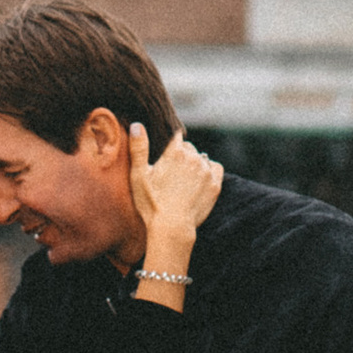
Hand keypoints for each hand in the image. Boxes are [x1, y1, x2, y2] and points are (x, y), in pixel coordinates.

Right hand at [129, 124, 222, 265]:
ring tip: (183, 180)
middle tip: (171, 172)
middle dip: (181, 155)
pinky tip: (199, 180)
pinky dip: (209, 170)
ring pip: (201, 158)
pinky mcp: (215, 184)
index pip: (176, 135)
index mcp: (175, 152)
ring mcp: (206, 171)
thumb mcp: (139, 175)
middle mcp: (194, 157)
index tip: (166, 153)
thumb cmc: (151, 203)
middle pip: (189, 148)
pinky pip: (215, 167)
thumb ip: (138, 148)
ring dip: (194, 164)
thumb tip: (137, 124)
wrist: (172, 228)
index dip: (171, 143)